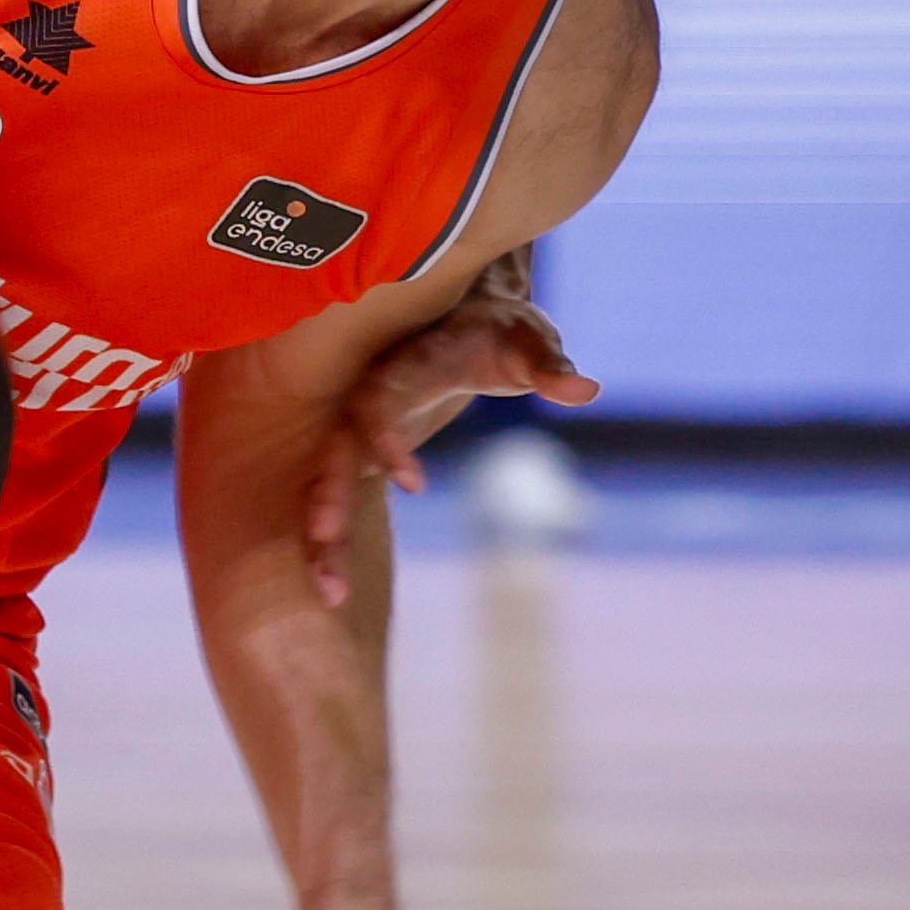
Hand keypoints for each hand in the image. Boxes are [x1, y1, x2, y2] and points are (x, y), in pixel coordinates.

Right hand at [303, 271, 597, 606]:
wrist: (466, 315)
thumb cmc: (499, 330)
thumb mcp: (528, 341)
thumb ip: (548, 367)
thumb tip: (586, 390)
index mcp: (405, 364)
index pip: (378, 398)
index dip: (385, 438)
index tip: (415, 484)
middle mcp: (368, 394)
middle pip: (334, 447)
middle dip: (329, 498)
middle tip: (329, 548)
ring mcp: (358, 427)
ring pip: (325, 480)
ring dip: (322, 536)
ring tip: (332, 595)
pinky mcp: (360, 453)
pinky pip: (336, 496)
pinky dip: (330, 540)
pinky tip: (334, 592)